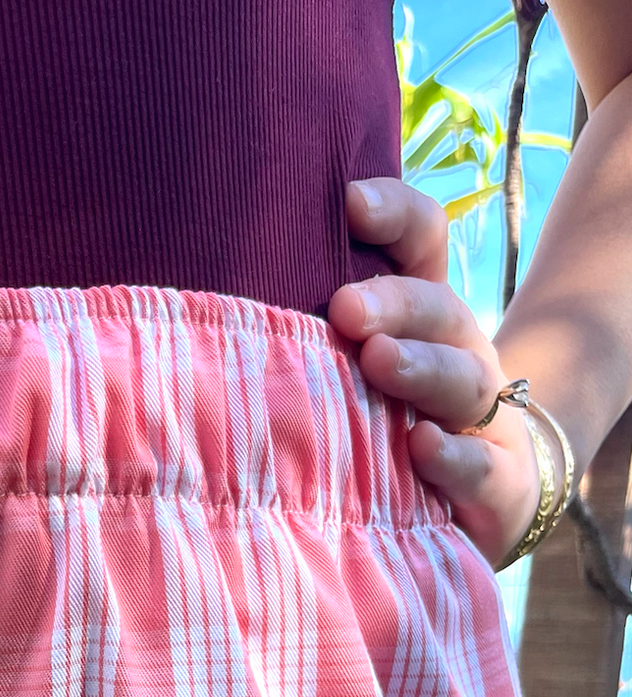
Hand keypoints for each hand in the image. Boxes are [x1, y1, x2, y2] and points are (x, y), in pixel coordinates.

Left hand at [328, 179, 550, 569]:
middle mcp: (458, 352)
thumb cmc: (387, 425)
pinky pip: (482, 464)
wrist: (486, 495)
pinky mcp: (497, 479)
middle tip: (345, 308)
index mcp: (421, 315)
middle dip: (393, 303)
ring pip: (463, 378)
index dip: (394, 214)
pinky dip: (454, 456)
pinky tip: (423, 446)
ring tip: (379, 362)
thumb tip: (199, 309)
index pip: (421, 242)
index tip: (349, 201)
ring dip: (421, 366)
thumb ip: (302, 336)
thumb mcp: (348, 372)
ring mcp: (483, 415)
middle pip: (438, 308)